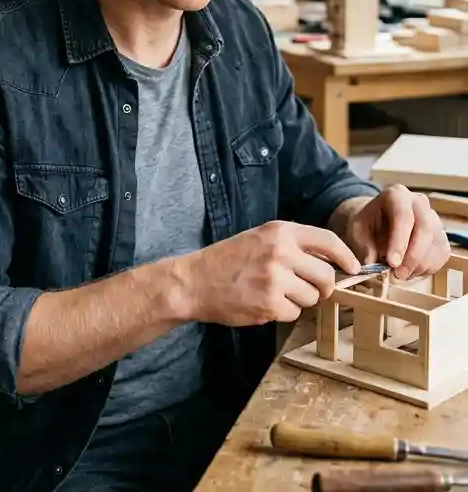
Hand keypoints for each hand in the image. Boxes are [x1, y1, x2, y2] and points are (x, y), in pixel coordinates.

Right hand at [177, 220, 360, 324]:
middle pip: (327, 275)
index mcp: (279, 232)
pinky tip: (263, 303)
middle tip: (308, 289)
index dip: (346, 257)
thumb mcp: (259, 239)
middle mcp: (280, 252)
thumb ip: (292, 246)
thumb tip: (332, 263)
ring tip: (274, 293)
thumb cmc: (227, 260)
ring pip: (312, 297)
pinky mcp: (269, 304)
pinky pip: (294, 313)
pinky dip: (283, 312)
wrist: (194, 282)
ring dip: (300, 300)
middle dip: (322, 287)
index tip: (353, 268)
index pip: (328, 241)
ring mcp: (275, 279)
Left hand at [342, 185, 450, 280]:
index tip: (391, 263)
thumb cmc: (367, 226)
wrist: (376, 225)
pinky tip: (410, 271)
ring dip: (419, 265)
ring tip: (400, 274)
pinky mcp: (441, 236)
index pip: (403, 216)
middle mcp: (419, 203)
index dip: (399, 241)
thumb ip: (365, 247)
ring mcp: (434, 219)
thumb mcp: (357, 232)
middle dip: (412, 256)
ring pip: (435, 244)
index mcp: (396, 195)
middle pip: (425, 229)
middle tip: (398, 274)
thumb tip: (374, 265)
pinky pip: (441, 255)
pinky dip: (427, 268)